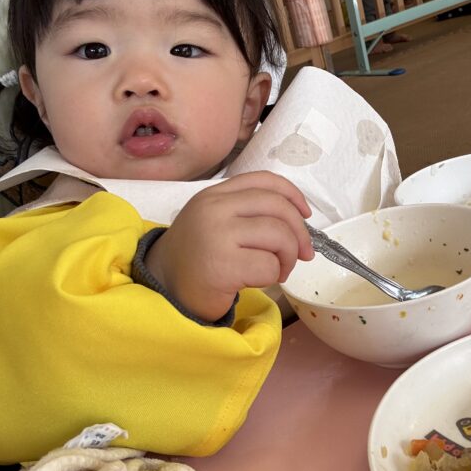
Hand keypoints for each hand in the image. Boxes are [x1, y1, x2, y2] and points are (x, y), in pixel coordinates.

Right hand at [144, 172, 312, 321]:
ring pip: (279, 236)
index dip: (293, 195)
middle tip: (301, 254)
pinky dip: (273, 276)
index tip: (305, 214)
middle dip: (300, 233)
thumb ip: (249, 214)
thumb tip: (300, 225)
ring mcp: (217, 235)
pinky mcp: (222, 266)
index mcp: (214, 194)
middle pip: (278, 207)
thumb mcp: (217, 223)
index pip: (264, 181)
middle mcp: (214, 209)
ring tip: (277, 271)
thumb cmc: (197, 259)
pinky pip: (269, 265)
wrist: (164, 289)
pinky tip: (258, 281)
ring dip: (287, 258)